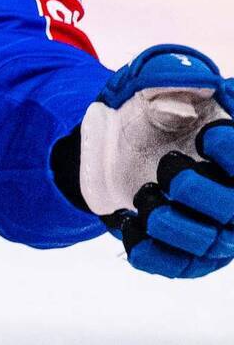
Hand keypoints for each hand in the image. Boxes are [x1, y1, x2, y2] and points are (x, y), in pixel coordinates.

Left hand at [77, 45, 233, 278]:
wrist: (122, 149)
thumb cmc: (156, 114)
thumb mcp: (164, 84)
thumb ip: (185, 78)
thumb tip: (211, 84)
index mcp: (233, 157)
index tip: (206, 136)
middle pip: (233, 208)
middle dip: (195, 189)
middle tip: (167, 167)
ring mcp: (216, 233)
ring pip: (206, 243)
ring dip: (168, 220)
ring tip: (144, 195)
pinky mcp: (188, 257)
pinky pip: (176, 266)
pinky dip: (150, 251)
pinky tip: (129, 223)